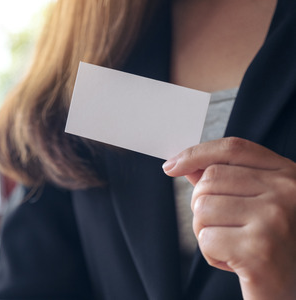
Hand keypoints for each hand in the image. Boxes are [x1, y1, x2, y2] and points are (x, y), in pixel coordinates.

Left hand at [163, 137, 295, 299]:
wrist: (292, 290)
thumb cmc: (273, 248)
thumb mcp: (258, 206)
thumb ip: (227, 181)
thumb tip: (186, 164)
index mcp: (288, 175)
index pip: (233, 149)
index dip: (196, 153)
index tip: (171, 165)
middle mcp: (287, 191)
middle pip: (210, 179)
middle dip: (202, 206)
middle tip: (225, 228)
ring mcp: (275, 218)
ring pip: (203, 208)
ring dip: (206, 232)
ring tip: (233, 246)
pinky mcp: (259, 249)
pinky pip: (206, 239)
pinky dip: (212, 254)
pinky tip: (236, 263)